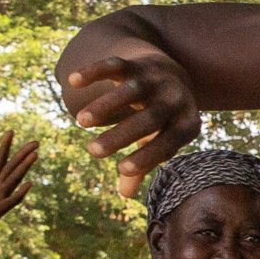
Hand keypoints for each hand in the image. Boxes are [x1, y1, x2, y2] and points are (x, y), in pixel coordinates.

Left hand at [0, 130, 40, 236]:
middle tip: (36, 142)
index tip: (11, 131)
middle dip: (23, 154)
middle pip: (12, 167)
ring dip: (24, 168)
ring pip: (14, 180)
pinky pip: (12, 201)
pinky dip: (20, 193)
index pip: (0, 159)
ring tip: (34, 155)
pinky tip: (29, 184)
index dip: (5, 145)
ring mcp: (0, 197)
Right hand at [65, 48, 199, 196]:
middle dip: (121, 136)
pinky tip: (73, 81)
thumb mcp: (159, 141)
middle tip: (93, 152)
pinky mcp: (137, 63)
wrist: (172, 72)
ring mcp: (156, 79)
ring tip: (81, 122)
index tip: (121, 170)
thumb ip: (143, 164)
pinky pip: (116, 65)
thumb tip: (125, 195)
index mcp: (186, 123)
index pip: (169, 142)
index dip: (148, 156)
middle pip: (149, 119)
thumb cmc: (163, 120)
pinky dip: (94, 71)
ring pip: (131, 91)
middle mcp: (175, 99)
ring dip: (105, 106)